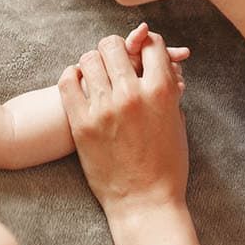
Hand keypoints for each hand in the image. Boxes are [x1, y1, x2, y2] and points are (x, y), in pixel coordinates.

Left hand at [58, 30, 190, 215]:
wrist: (144, 202)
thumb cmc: (167, 165)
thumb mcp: (176, 121)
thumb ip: (168, 89)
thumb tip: (161, 62)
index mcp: (162, 92)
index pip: (151, 45)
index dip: (147, 42)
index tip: (141, 47)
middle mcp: (133, 95)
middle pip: (115, 45)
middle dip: (115, 47)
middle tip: (113, 57)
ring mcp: (105, 108)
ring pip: (90, 59)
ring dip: (94, 60)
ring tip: (96, 70)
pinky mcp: (82, 123)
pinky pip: (68, 81)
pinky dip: (72, 74)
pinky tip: (78, 79)